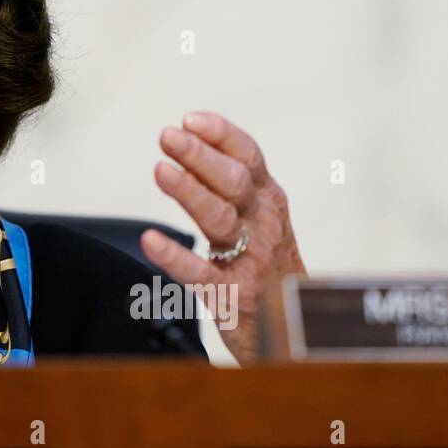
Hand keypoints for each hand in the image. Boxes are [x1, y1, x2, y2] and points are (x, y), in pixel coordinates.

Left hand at [140, 111, 305, 364]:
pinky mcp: (233, 295)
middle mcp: (264, 224)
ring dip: (189, 191)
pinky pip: (201, 273)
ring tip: (160, 170)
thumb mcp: (258, 216)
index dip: (220, 135)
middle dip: (199, 156)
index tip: (189, 119)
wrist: (296, 328)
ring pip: (219, 218)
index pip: (248, 157)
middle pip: (233, 182)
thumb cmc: (267, 262)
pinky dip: (175, 256)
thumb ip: (228, 183)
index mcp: (270, 200)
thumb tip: (186, 144)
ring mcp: (251, 260)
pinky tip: (151, 241)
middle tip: (168, 136)